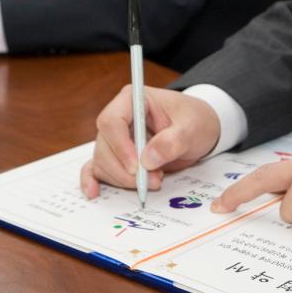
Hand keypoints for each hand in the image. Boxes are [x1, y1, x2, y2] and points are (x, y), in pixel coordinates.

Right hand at [80, 86, 221, 198]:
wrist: (198, 128)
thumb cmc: (194, 120)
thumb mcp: (192, 127)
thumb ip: (173, 141)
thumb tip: (148, 160)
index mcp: (133, 99)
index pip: (112, 121)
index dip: (121, 146)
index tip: (138, 166)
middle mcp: (119, 117)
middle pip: (105, 146)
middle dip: (125, 170)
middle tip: (153, 181)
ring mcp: (115, 137)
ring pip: (103, 161)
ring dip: (123, 178)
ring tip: (154, 181)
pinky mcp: (116, 155)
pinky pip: (97, 167)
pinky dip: (93, 180)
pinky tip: (93, 192)